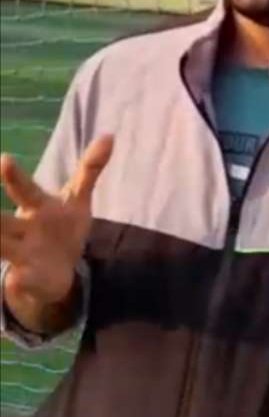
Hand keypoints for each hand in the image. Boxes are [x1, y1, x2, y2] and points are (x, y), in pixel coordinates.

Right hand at [0, 135, 112, 306]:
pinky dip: (18, 281)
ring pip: (3, 246)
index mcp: (36, 206)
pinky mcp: (28, 278)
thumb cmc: (63, 225)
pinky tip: (16, 278)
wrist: (56, 270)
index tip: (4, 158)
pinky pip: (21, 281)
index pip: (24, 189)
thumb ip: (90, 169)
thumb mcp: (79, 198)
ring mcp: (22, 254)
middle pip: (2, 219)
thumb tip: (110, 136)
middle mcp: (22, 228)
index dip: (14, 176)